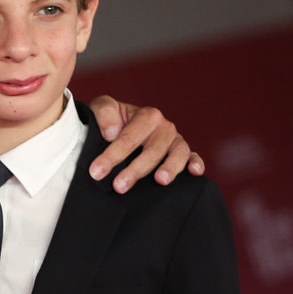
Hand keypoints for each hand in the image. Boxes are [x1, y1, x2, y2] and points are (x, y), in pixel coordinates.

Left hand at [84, 97, 204, 192]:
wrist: (123, 125)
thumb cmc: (113, 118)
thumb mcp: (103, 107)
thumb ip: (104, 113)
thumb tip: (112, 133)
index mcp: (146, 116)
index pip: (128, 138)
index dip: (112, 156)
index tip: (96, 172)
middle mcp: (164, 127)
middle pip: (152, 150)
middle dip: (134, 170)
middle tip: (119, 186)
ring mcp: (175, 140)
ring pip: (177, 154)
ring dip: (170, 167)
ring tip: (159, 180)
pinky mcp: (183, 153)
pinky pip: (193, 157)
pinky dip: (196, 163)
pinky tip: (194, 172)